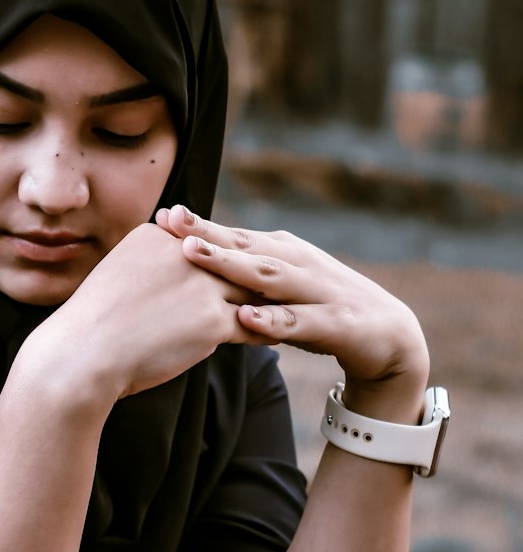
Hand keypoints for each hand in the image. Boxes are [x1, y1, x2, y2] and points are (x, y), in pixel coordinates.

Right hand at [25, 221, 264, 404]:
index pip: (205, 244)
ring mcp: (201, 286)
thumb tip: (166, 280)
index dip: (225, 257)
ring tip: (292, 306)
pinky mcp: (212, 321)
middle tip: (285, 280)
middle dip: (257, 271)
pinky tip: (283, 334)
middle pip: (232, 260)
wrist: (80, 355)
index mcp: (158, 237)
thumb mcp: (118, 276)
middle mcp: (184, 253)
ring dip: (273, 299)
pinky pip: (253, 323)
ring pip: (249, 289)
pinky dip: (270, 329)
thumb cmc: (90, 327)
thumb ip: (148, 268)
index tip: (244, 264)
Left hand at [155, 206, 429, 414]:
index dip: (199, 226)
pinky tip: (243, 318)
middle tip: (171, 222)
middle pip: (246, 246)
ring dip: (230, 264)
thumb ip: (242, 277)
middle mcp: (298, 263)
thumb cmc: (320, 308)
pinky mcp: (334, 324)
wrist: (389, 336)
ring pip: (268, 276)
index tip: (162, 216)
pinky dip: (270, 320)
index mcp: (283, 253)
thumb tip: (191, 264)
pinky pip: (297, 322)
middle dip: (207, 233)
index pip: (235, 235)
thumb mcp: (280, 290)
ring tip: (193, 254)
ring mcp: (316, 291)